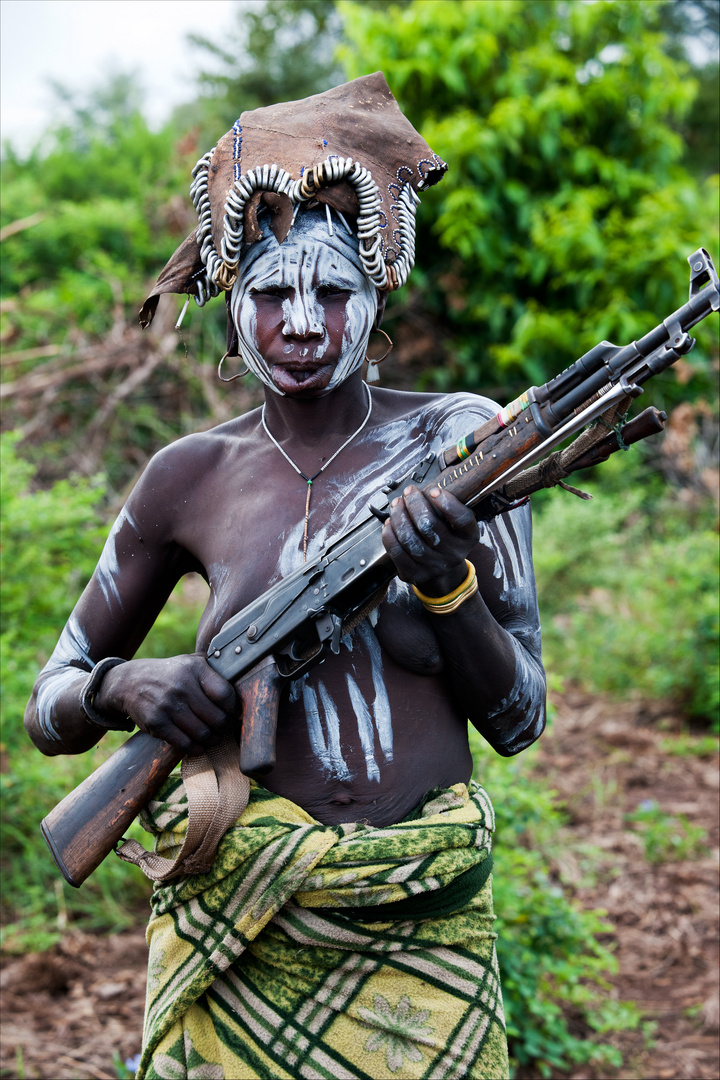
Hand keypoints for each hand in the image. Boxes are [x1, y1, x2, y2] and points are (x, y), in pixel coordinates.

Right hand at [95, 654, 236, 754]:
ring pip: (203, 734)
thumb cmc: (170, 673)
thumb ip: (214, 670)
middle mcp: (182, 686)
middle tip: (225, 729)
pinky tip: (198, 744)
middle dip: (225, 728)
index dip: (234, 708)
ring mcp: (168, 705)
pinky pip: (185, 744)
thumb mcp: (191, 662)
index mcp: (195, 668)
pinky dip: (196, 748)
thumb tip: (244, 684)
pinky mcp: (157, 723)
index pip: (226, 694)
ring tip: (213, 737)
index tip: (234, 713)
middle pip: (217, 718)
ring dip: (212, 740)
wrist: (130, 682)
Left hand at [381, 485, 478, 595]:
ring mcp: (434, 566)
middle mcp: (454, 553)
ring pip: (410, 538)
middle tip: (409, 493)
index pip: (462, 519)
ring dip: (399, 517)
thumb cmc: (446, 539)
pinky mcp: (415, 573)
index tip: (434, 491)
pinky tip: (390, 523)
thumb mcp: (456, 524)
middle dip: (414, 504)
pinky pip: (397, 551)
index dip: (447, 503)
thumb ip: (445, 508)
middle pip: (429, 525)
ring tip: (397, 505)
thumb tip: (422, 489)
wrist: (443, 573)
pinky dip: (390, 534)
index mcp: (468, 537)